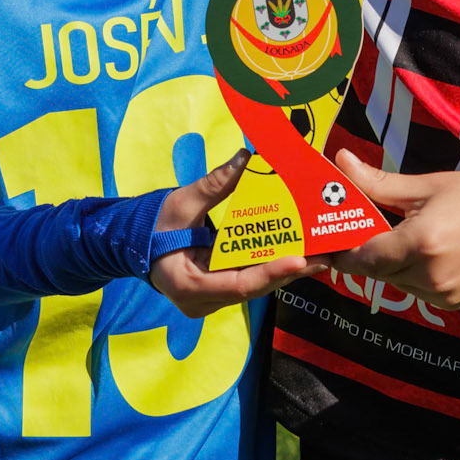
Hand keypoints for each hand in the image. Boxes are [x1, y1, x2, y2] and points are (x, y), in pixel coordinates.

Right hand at [150, 152, 325, 317]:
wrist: (134, 243)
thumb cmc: (154, 224)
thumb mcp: (182, 203)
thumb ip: (214, 185)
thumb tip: (245, 157)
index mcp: (189, 286)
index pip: (238, 285)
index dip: (270, 272)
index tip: (299, 259)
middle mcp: (202, 302)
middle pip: (254, 288)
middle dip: (290, 271)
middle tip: (326, 255)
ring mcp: (211, 300)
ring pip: (256, 287)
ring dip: (287, 271)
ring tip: (322, 254)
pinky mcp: (219, 292)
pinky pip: (250, 280)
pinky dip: (272, 266)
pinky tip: (300, 254)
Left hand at [325, 151, 459, 310]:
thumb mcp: (428, 185)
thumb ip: (378, 183)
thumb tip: (340, 161)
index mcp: (420, 242)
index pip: (360, 258)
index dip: (342, 249)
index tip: (332, 235)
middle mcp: (429, 275)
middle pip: (375, 271)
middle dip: (367, 251)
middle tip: (367, 225)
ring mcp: (444, 294)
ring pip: (395, 282)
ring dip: (390, 263)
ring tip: (407, 233)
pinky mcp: (455, 303)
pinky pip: (417, 290)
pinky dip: (412, 273)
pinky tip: (430, 249)